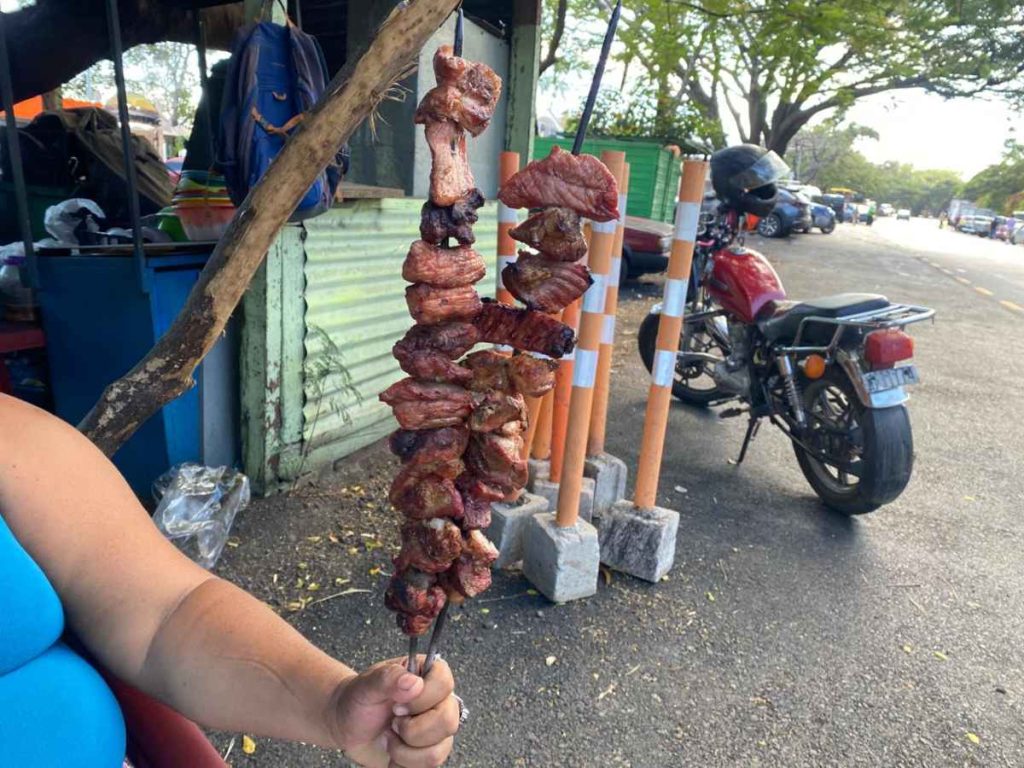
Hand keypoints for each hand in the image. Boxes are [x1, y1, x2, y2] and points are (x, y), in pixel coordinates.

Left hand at [333, 655, 459, 767]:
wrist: (349, 727)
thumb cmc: (359, 700)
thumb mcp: (367, 685)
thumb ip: (389, 678)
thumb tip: (413, 682)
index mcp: (427, 675)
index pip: (444, 683)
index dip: (422, 698)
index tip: (397, 704)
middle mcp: (439, 700)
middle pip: (447, 721)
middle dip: (411, 730)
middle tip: (393, 723)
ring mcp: (437, 727)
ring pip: (438, 750)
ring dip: (404, 750)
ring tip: (389, 737)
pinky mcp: (431, 751)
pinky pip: (428, 766)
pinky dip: (404, 763)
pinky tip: (393, 751)